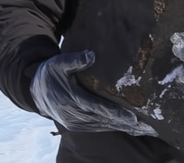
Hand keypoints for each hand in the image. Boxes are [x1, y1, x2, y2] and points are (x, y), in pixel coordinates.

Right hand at [30, 50, 155, 135]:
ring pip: (102, 126)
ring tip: (143, 129)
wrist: (36, 90)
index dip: (115, 113)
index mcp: (71, 98)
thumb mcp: (59, 63)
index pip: (97, 108)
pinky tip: (127, 128)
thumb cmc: (51, 73)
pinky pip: (97, 128)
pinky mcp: (76, 125)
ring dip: (122, 128)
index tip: (133, 117)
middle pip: (104, 120)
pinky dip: (112, 127)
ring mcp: (75, 122)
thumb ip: (74, 60)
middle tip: (147, 127)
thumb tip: (91, 55)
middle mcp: (74, 114)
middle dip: (126, 125)